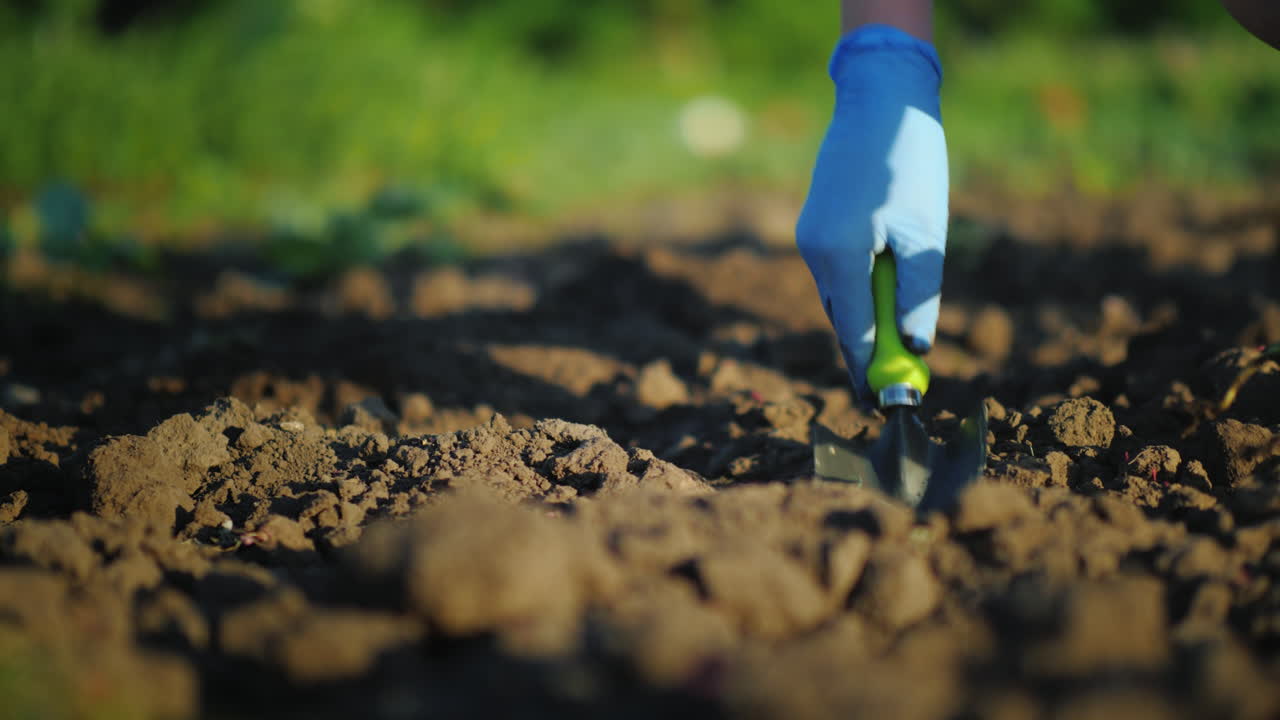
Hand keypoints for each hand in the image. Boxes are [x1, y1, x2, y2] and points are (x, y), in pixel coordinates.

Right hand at [796, 24, 948, 405]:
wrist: (880, 100)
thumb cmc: (910, 161)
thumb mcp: (926, 233)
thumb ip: (919, 294)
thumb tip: (915, 347)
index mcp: (839, 256)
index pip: (854, 333)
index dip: (872, 372)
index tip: (889, 404)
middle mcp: (814, 251)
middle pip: (841, 321)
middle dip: (868, 352)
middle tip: (895, 382)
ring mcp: (809, 237)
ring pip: (838, 297)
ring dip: (866, 320)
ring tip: (899, 338)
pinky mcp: (814, 224)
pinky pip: (835, 273)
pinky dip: (859, 291)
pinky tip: (885, 289)